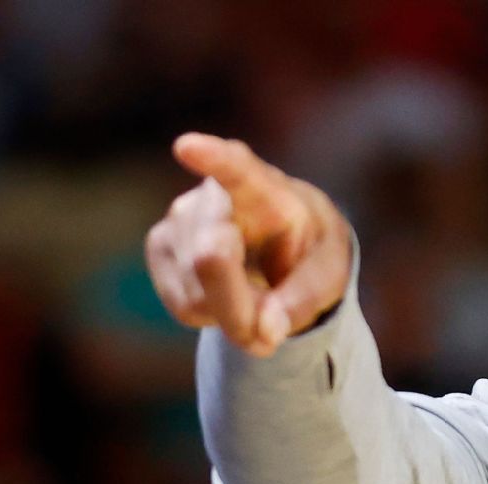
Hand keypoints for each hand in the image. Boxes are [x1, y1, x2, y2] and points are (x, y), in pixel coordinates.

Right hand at [146, 132, 350, 356]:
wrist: (284, 250)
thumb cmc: (309, 254)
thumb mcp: (328, 275)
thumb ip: (303, 300)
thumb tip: (265, 331)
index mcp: (264, 187)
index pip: (238, 169)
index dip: (213, 160)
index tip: (188, 147)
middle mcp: (213, 195)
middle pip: (210, 258)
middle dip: (239, 304)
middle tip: (270, 329)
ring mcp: (179, 219)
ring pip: (196, 293)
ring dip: (231, 312)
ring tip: (255, 293)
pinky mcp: (159, 246)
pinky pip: (183, 306)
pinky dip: (212, 315)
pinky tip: (227, 293)